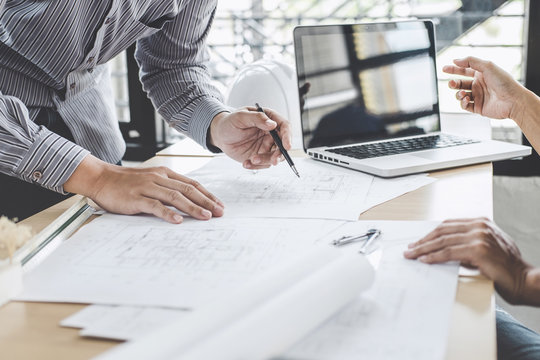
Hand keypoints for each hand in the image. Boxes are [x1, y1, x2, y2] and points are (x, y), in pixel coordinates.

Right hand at [64, 155, 223, 223]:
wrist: (101, 178)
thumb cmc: (127, 182)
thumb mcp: (151, 180)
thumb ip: (167, 188)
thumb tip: (187, 201)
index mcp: (165, 173)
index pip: (192, 184)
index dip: (207, 194)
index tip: (219, 205)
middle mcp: (159, 178)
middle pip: (188, 190)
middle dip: (206, 201)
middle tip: (219, 213)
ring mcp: (147, 187)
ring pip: (175, 197)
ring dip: (193, 207)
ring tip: (206, 217)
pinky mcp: (136, 198)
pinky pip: (155, 205)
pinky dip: (167, 213)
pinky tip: (178, 220)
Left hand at [209, 107, 291, 169]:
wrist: (220, 135)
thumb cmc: (230, 122)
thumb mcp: (241, 117)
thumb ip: (257, 118)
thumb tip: (272, 124)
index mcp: (269, 119)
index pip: (284, 127)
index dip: (288, 136)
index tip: (287, 146)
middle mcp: (271, 133)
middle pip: (283, 145)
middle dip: (279, 154)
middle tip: (273, 160)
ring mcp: (266, 145)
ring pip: (274, 156)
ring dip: (266, 161)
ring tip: (252, 160)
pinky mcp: (260, 156)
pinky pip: (263, 164)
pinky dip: (256, 166)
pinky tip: (246, 163)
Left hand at [403, 218, 530, 304]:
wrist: (523, 279)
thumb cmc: (506, 266)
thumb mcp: (486, 247)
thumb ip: (467, 243)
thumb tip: (442, 249)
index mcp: (481, 222)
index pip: (448, 225)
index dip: (431, 234)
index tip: (418, 241)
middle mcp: (479, 226)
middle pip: (442, 231)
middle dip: (423, 241)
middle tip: (410, 248)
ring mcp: (479, 236)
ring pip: (442, 241)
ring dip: (423, 249)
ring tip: (411, 255)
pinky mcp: (477, 250)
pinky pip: (448, 253)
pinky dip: (433, 257)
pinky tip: (424, 260)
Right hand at [443, 57, 526, 121]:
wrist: (513, 100)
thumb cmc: (504, 82)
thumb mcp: (487, 66)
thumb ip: (471, 61)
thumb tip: (456, 60)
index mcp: (482, 74)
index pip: (464, 70)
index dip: (454, 69)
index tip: (444, 68)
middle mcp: (479, 85)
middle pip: (460, 83)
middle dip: (453, 83)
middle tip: (451, 83)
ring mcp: (478, 96)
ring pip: (460, 95)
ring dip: (458, 94)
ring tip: (463, 94)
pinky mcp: (477, 107)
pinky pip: (464, 106)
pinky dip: (462, 103)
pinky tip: (466, 100)